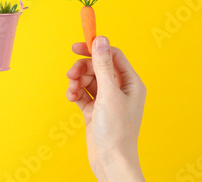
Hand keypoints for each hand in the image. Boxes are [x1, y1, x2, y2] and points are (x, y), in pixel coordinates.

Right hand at [66, 36, 145, 180]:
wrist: (111, 161)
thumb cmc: (117, 131)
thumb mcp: (108, 93)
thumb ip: (103, 65)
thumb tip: (101, 40)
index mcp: (130, 83)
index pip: (112, 56)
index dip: (95, 49)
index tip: (77, 47)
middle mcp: (120, 89)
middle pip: (97, 67)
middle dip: (82, 68)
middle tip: (70, 74)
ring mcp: (107, 100)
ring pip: (88, 80)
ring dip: (77, 81)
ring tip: (71, 90)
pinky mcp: (95, 110)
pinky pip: (83, 94)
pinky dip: (75, 93)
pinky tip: (71, 97)